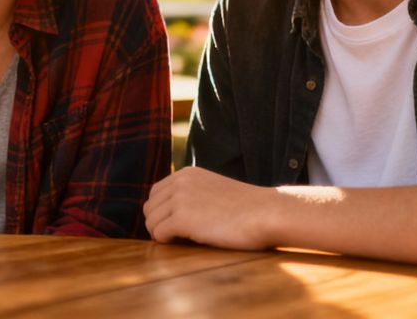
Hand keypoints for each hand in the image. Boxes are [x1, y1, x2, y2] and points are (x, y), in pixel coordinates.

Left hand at [143, 166, 275, 249]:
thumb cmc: (247, 208)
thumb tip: (169, 214)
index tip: (177, 225)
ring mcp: (179, 198)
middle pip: (149, 208)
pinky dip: (168, 242)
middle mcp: (179, 181)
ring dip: (164, 234)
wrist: (267, 212)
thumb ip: (192, 194)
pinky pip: (159, 234)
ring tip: (186, 240)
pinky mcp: (182, 218)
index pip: (155, 193)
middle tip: (180, 236)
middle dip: (160, 223)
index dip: (163, 212)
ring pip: (151, 222)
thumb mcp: (213, 189)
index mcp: (186, 173)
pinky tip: (187, 243)